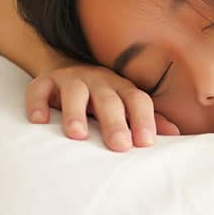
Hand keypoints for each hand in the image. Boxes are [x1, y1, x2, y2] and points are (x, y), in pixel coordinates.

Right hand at [25, 64, 180, 151]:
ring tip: (76, 135)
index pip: (138, 100)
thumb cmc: (103, 96)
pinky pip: (39, 88)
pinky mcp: (46, 81)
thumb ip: (147, 119)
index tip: (146, 143)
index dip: (144, 119)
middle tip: (120, 146)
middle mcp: (100, 80)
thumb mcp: (125, 104)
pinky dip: (37, 103)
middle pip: (109, 99)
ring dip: (76, 112)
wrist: (68, 68)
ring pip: (75, 92)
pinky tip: (38, 121)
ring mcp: (72, 79)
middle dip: (115, 122)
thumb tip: (176, 134)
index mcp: (122, 88)